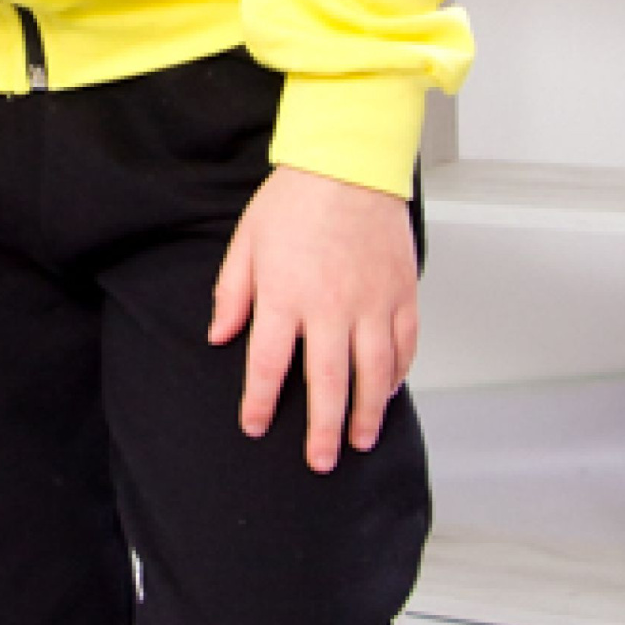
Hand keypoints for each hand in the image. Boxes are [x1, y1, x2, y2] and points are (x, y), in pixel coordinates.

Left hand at [207, 165, 418, 469]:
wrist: (349, 162)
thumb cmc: (294, 199)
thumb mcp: (247, 242)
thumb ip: (233, 293)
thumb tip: (219, 336)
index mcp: (285, 296)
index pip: (268, 365)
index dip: (260, 401)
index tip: (255, 426)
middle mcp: (330, 307)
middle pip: (327, 384)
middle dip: (322, 429)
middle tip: (320, 461)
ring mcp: (372, 302)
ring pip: (374, 373)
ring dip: (366, 413)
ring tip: (359, 440)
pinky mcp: (402, 292)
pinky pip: (404, 345)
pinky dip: (398, 373)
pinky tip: (388, 392)